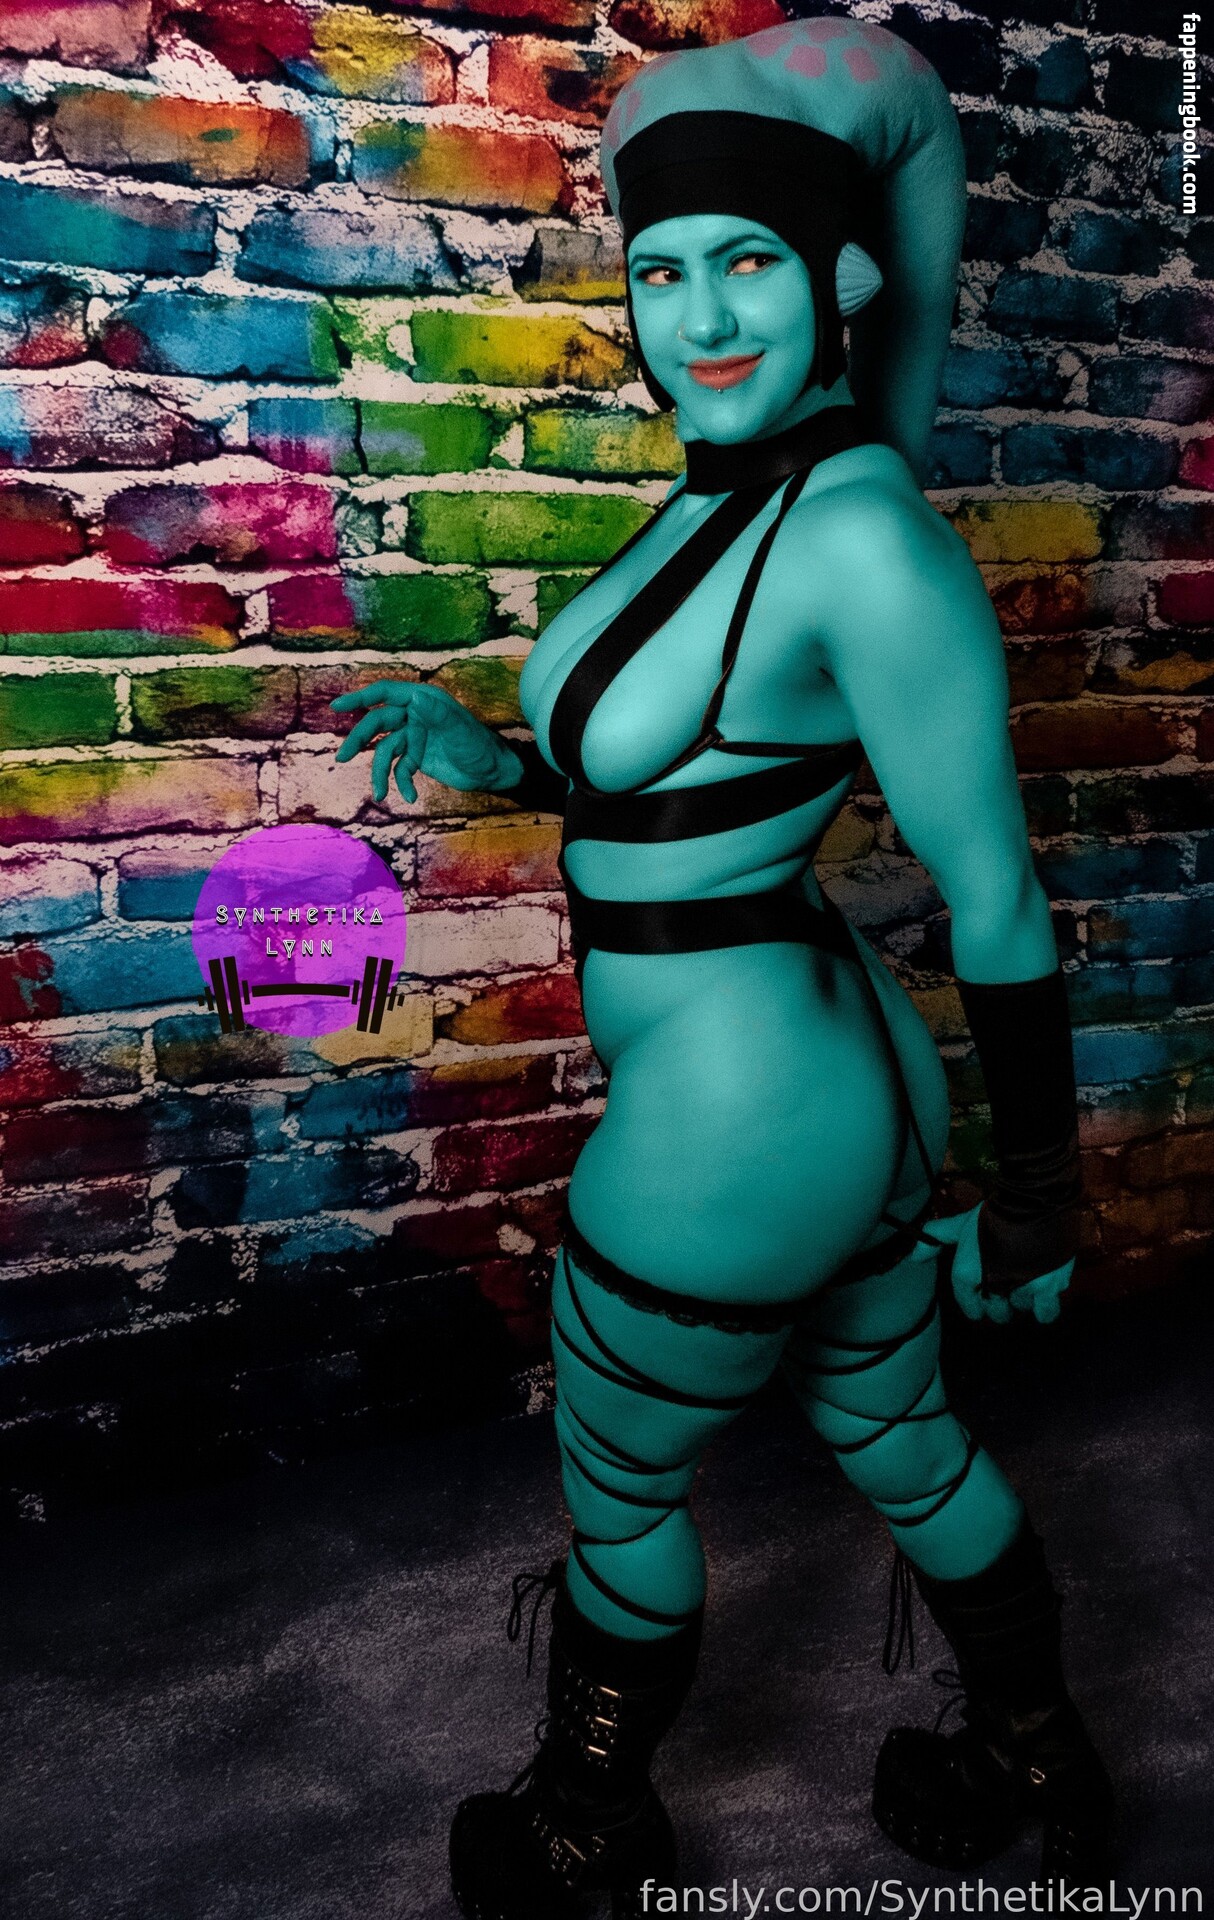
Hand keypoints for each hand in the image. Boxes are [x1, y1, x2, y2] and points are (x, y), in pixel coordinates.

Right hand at [329, 680, 514, 802]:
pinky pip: (399, 770)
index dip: (360, 698)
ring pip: (385, 751)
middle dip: (360, 740)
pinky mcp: (416, 758)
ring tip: (379, 794)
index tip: (336, 707)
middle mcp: (414, 715)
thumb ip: (438, 715)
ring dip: (380, 773)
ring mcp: (413, 737)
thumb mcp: (461, 730)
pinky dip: (401, 784)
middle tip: (343, 757)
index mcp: (422, 700)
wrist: (493, 773)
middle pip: (377, 723)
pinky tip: (411, 797)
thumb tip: (415, 699)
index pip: (385, 693)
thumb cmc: (481, 746)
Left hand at [922, 1204, 1072, 1325]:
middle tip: (1007, 1285)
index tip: (985, 1295)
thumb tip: (913, 1257)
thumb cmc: (993, 1213)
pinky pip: (1046, 1313)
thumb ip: (936, 1239)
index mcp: (966, 1274)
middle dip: (1001, 1303)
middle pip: (997, 1313)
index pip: (970, 1309)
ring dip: (1023, 1298)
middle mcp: (991, 1286)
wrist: (1033, 1201)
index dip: (977, 1304)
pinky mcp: (1048, 1288)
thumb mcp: (960, 1224)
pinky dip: (1045, 1307)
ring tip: (1027, 1278)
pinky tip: (1043, 1295)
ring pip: (1021, 1307)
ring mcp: (1021, 1288)